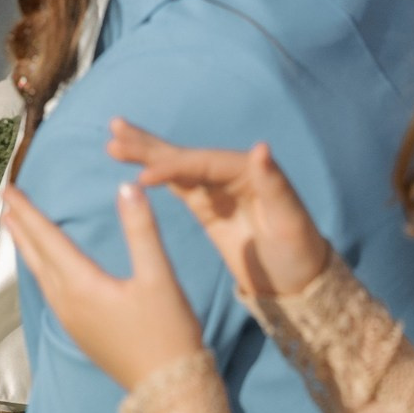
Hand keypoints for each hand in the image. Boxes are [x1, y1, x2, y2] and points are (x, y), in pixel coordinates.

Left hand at [0, 181, 205, 392]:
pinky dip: (41, 270)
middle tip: (5, 201)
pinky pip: (50, 292)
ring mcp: (71, 321)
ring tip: (17, 229)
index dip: (28, 212)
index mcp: (82, 285)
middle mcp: (68, 303)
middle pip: (37, 256)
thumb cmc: (166, 332)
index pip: (48, 239)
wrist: (168, 389)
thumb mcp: (159, 276)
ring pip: (40, 275)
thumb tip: (127, 187)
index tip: (9, 190)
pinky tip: (47, 270)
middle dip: (20, 227)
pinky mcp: (80, 333)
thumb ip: (141, 229)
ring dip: (27, 248)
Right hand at [110, 121, 330, 306]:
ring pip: (177, 166)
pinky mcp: (209, 208)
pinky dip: (157, 175)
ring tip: (114, 138)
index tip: (143, 175)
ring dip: (147, 153)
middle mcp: (231, 173)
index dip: (172, 166)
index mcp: (248, 171)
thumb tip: (261, 147)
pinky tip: (136, 168)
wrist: (299, 282)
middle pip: (184, 155)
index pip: (202, 164)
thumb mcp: (290, 220)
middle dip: (150, 145)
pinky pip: (178, 185)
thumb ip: (273, 184)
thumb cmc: (299, 251)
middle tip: (115, 130)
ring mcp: (218, 190)